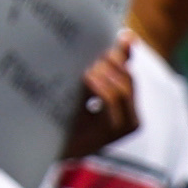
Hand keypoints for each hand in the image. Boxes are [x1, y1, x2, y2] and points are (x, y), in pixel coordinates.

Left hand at [68, 37, 143, 162]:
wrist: (54, 150)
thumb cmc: (68, 122)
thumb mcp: (87, 92)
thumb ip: (104, 70)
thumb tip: (124, 37)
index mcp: (129, 110)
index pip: (129, 75)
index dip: (121, 56)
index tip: (114, 39)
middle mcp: (132, 120)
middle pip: (128, 79)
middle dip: (111, 63)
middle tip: (92, 59)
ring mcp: (124, 127)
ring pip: (122, 88)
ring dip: (103, 73)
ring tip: (87, 71)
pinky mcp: (111, 132)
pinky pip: (112, 99)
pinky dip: (100, 84)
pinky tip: (88, 78)